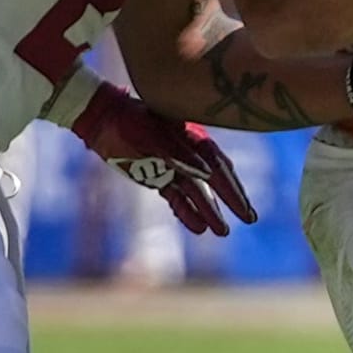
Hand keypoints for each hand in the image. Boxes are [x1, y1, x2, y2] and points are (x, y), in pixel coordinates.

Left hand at [71, 83, 255, 236]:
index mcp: (192, 138)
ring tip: (223, 231)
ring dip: (210, 211)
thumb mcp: (152, 137)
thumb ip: (179, 155)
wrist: (103, 120)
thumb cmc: (129, 122)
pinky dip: (186, 211)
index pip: (218, 166)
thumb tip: (207, 174)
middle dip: (232, 199)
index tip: (245, 208)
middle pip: (214, 180)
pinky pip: (176, 197)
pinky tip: (198, 228)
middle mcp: (188, 153)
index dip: (233, 188)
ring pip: (197, 193)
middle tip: (249, 218)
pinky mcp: (158, 177)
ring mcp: (173, 166)